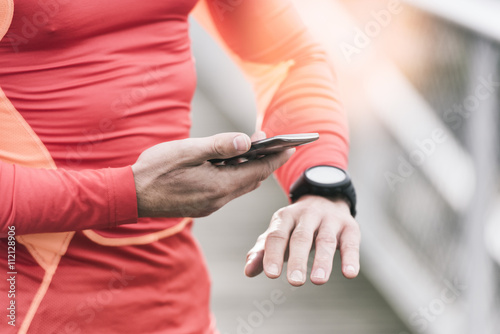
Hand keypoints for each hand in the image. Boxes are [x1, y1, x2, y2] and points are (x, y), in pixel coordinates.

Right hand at [131, 132, 293, 217]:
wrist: (130, 195)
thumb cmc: (156, 169)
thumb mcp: (188, 151)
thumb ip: (219, 146)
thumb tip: (247, 141)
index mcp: (219, 185)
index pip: (257, 171)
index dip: (275, 157)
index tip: (291, 146)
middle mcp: (219, 199)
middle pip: (252, 180)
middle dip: (265, 161)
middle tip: (273, 142)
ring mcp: (210, 205)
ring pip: (239, 186)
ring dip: (248, 168)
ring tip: (251, 148)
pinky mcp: (201, 206)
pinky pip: (226, 190)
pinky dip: (234, 176)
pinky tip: (228, 164)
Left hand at [244, 195, 359, 285]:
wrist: (326, 197)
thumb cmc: (296, 226)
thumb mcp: (278, 234)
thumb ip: (262, 252)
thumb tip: (248, 272)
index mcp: (285, 217)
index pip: (277, 236)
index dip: (273, 254)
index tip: (271, 275)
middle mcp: (307, 215)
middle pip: (301, 238)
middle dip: (297, 259)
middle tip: (294, 282)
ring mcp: (329, 219)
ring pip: (325, 240)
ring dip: (322, 260)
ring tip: (318, 281)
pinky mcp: (350, 226)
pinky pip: (350, 243)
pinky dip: (350, 258)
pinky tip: (349, 274)